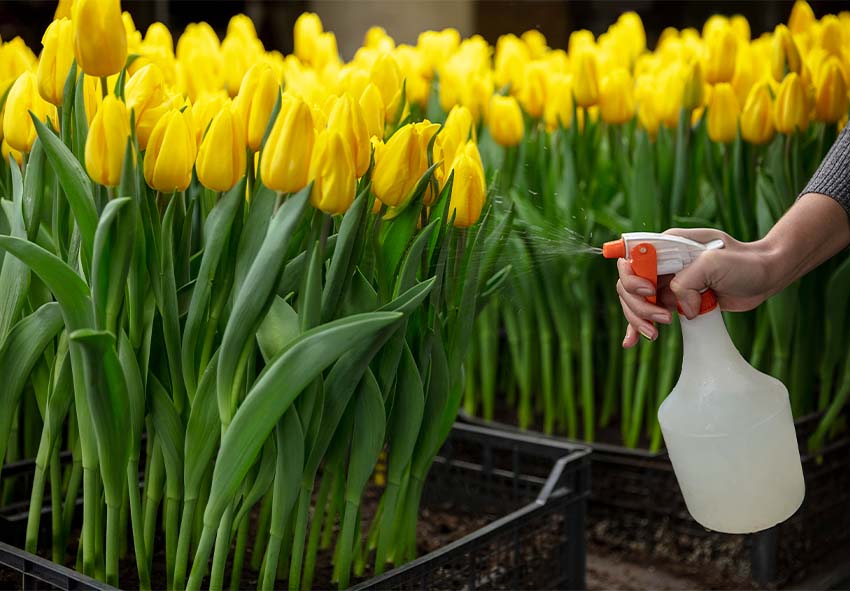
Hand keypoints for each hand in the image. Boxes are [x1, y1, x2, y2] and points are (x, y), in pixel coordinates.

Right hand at [617, 228, 774, 347]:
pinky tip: (631, 342)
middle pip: (628, 285)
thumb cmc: (743, 262)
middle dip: (638, 305)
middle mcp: (662, 264)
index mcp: (667, 246)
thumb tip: (679, 308)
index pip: (631, 259)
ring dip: (638, 320)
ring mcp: (668, 284)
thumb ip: (687, 282)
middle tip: (663, 318)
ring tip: (655, 334)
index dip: (633, 278)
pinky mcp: (676, 302)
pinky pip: (649, 315)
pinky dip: (637, 328)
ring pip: (635, 303)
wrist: (765, 275)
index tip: (650, 291)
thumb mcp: (713, 263)